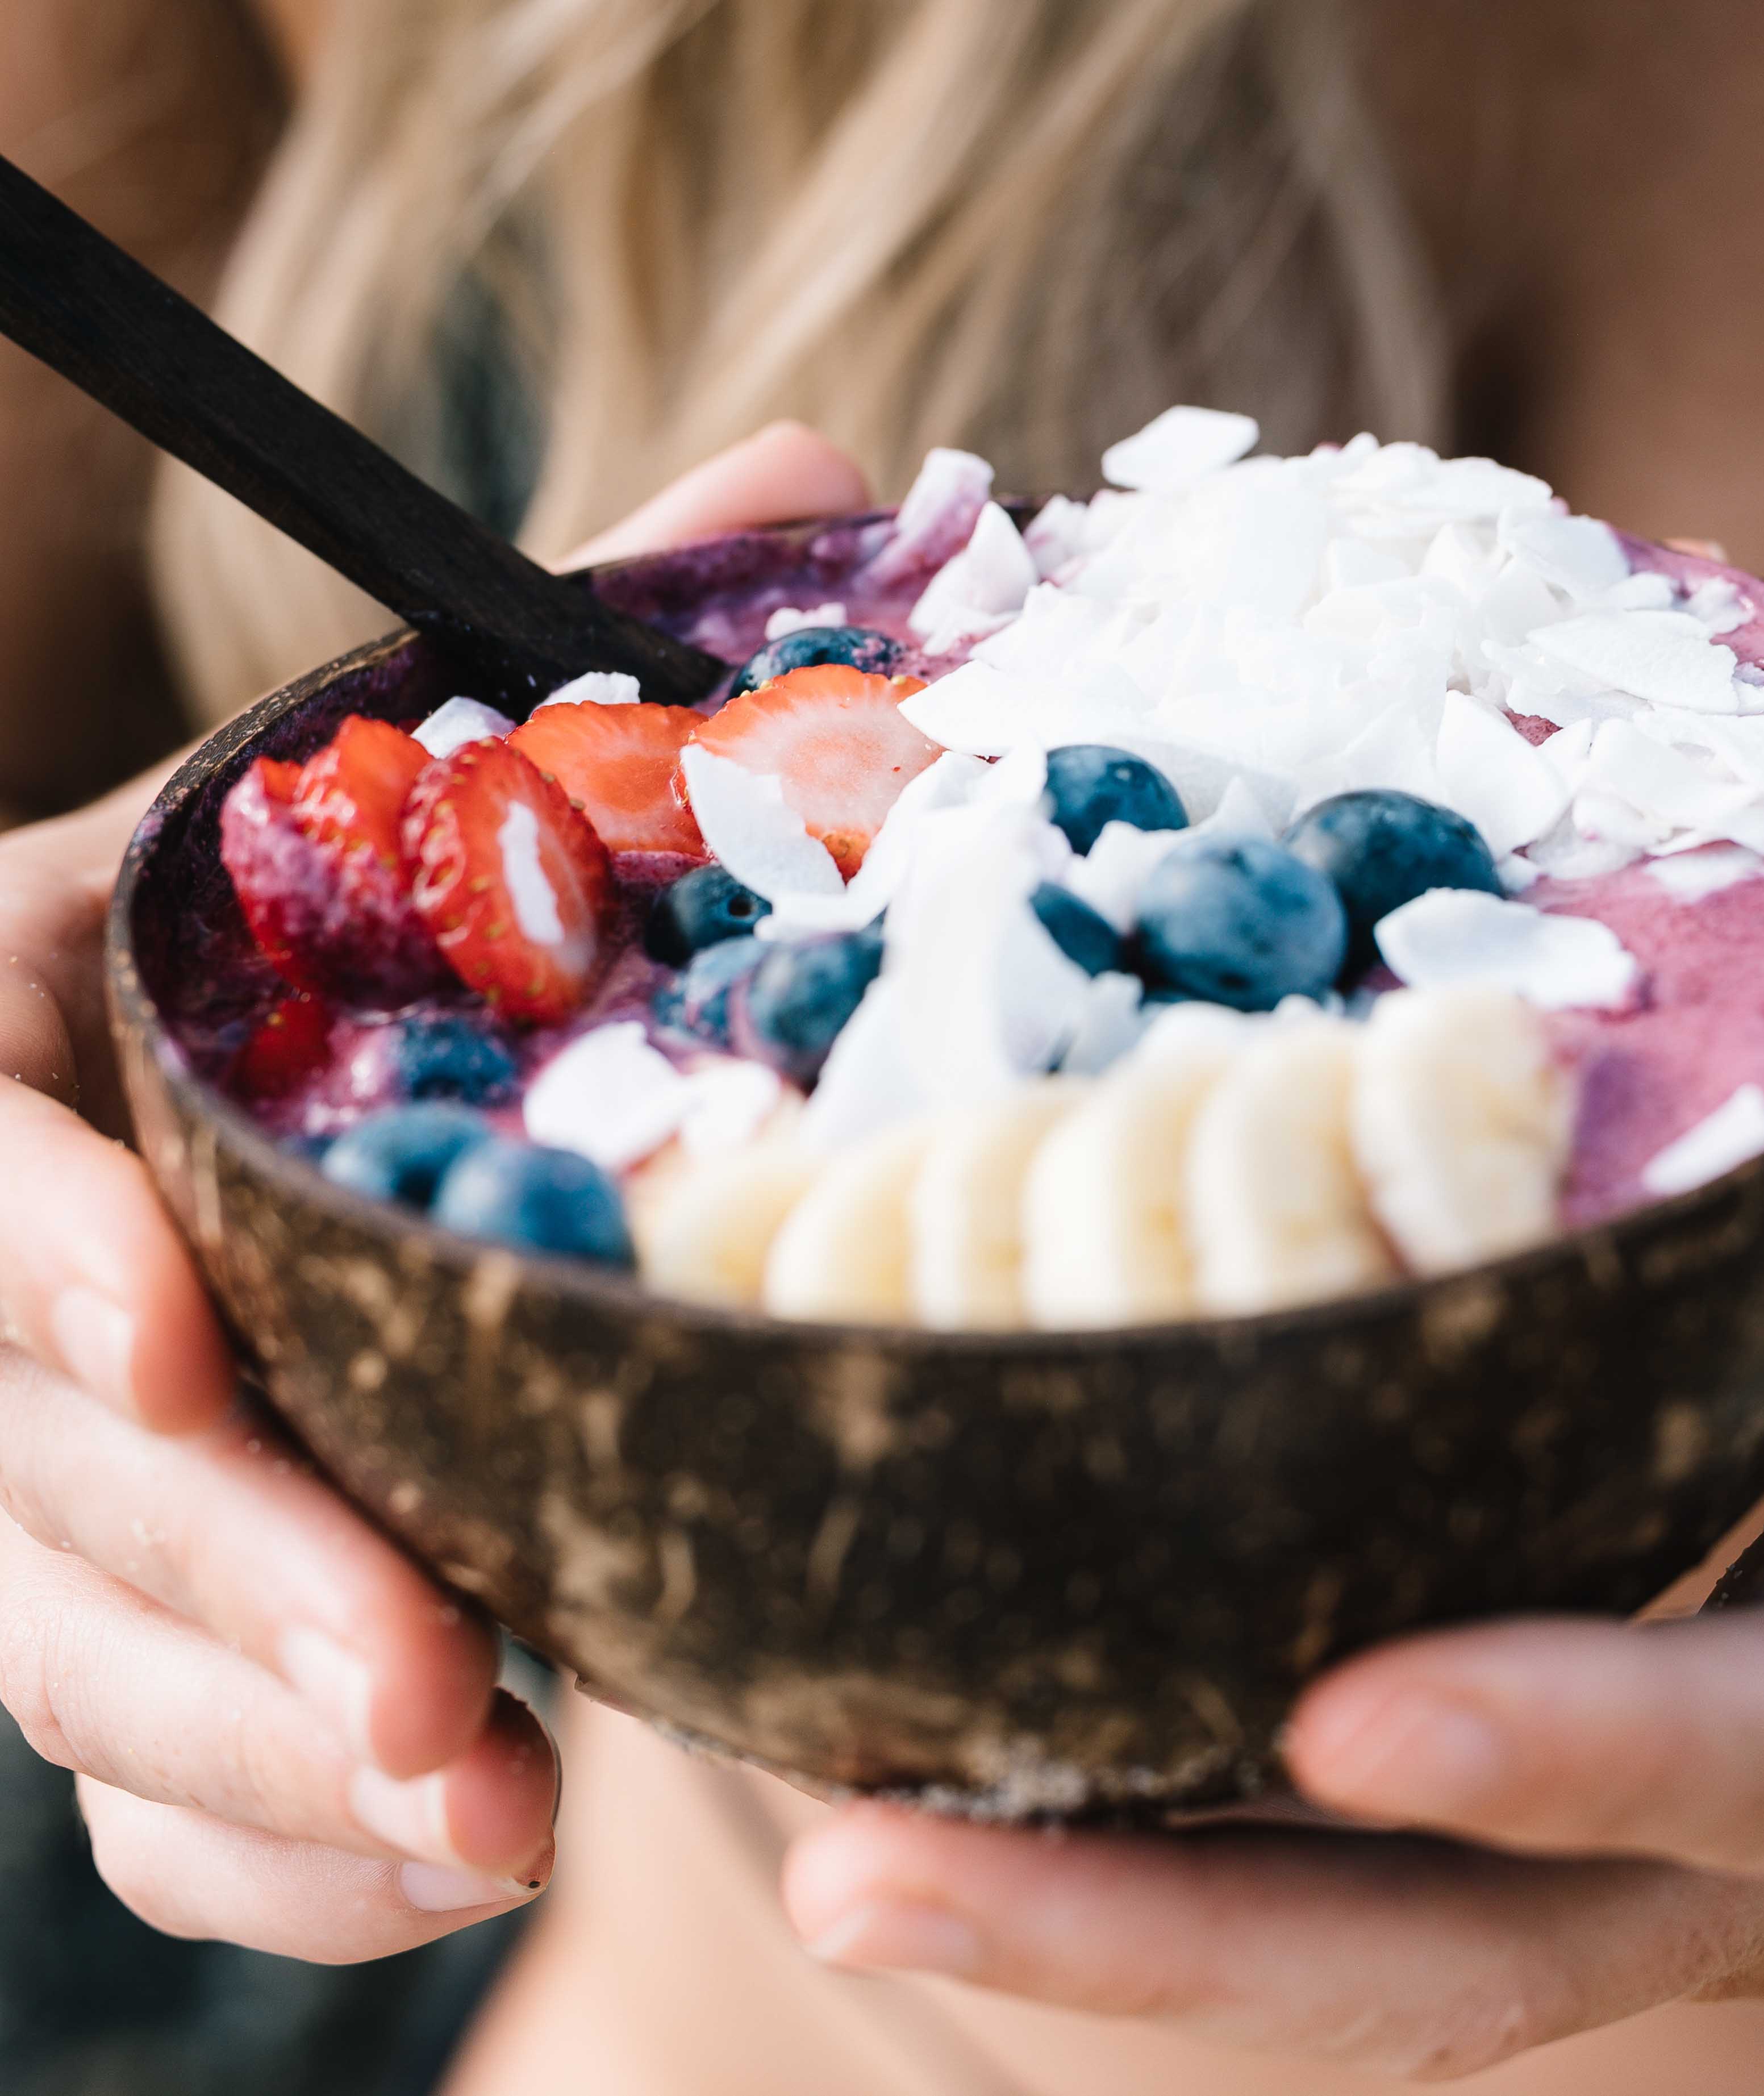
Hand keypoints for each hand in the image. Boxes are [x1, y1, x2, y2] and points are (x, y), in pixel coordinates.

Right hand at [0, 422, 868, 1961]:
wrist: (403, 1176)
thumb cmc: (436, 973)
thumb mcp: (497, 814)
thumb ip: (608, 667)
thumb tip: (827, 467)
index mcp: (53, 1031)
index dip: (3, 1236)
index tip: (167, 1327)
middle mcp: (27, 1279)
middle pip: (28, 1454)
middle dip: (217, 1576)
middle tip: (440, 1685)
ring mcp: (60, 1493)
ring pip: (79, 1663)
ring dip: (270, 1751)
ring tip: (493, 1803)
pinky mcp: (138, 1646)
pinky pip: (150, 1809)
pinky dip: (285, 1855)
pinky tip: (448, 1853)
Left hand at [781, 1026, 1763, 2076]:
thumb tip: (1635, 923)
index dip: (1590, 1741)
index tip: (1345, 1715)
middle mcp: (1737, 1816)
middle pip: (1462, 1946)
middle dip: (1162, 1937)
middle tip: (851, 1873)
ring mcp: (1596, 1849)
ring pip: (1343, 1943)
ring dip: (1082, 1915)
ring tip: (829, 1840)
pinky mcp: (1494, 1822)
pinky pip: (1307, 1857)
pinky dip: (1127, 1829)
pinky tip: (925, 1753)